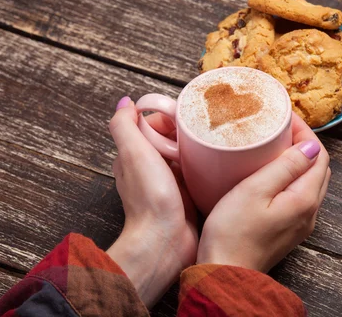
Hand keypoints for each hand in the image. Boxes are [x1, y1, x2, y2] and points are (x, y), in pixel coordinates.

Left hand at [106, 96, 197, 306]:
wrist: (165, 240)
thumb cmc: (149, 198)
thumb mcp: (133, 153)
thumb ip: (124, 125)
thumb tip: (125, 102)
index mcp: (134, 155)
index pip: (152, 124)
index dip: (168, 116)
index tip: (185, 115)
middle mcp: (150, 167)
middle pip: (171, 137)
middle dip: (186, 130)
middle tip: (205, 126)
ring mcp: (170, 182)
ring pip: (186, 154)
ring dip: (198, 147)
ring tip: (215, 140)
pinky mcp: (187, 194)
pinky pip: (197, 172)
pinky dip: (206, 165)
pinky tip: (217, 161)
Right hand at [197, 113, 330, 272]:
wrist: (224, 273)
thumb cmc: (233, 232)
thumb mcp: (255, 190)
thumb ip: (286, 167)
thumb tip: (310, 146)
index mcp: (305, 199)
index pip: (319, 155)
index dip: (305, 132)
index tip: (285, 117)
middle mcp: (309, 212)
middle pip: (318, 168)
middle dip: (303, 143)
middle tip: (279, 127)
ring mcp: (299, 223)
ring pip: (308, 182)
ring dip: (298, 160)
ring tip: (274, 145)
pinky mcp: (286, 229)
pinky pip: (298, 195)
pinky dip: (291, 177)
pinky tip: (270, 173)